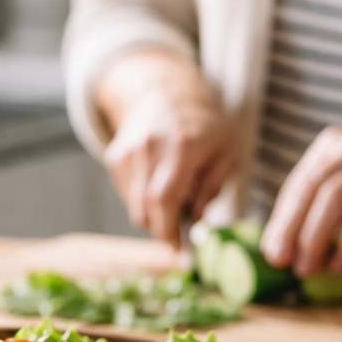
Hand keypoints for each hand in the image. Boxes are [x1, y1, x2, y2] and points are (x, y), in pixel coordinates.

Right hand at [95, 51, 236, 247]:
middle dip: (162, 230)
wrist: (166, 90)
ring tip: (173, 200)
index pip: (164, 199)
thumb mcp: (226, 153)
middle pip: (145, 208)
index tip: (178, 251)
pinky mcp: (115, 156)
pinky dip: (142, 200)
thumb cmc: (204, 124)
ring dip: (153, 215)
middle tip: (178, 236)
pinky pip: (127, 194)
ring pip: (134, 205)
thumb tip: (196, 221)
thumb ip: (212, 189)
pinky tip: (158, 184)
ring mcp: (128, 151)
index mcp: (182, 146)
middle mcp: (149, 148)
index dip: (168, 231)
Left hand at [260, 114, 341, 276]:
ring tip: (309, 268)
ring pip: (335, 197)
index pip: (298, 184)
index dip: (280, 220)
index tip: (270, 252)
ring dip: (317, 237)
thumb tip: (291, 247)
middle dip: (291, 229)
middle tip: (281, 262)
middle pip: (311, 189)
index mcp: (334, 146)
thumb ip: (327, 205)